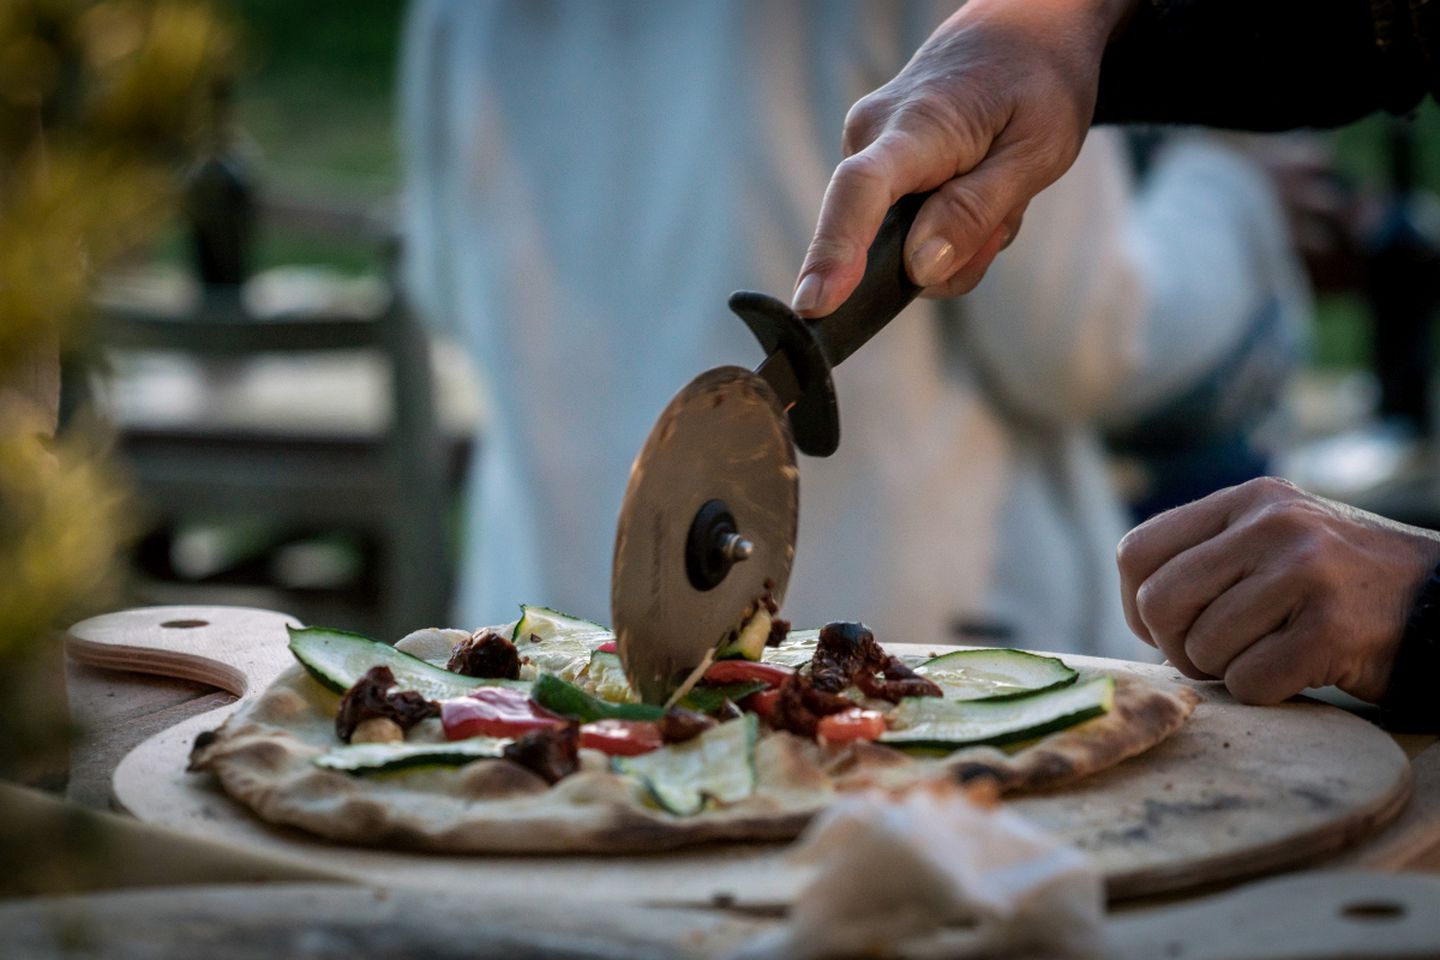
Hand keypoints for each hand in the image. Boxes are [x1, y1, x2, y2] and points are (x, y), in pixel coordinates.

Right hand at [791, 0, 1133, 316]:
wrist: (1022, 26)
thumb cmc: (1038, 79)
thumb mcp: (1036, 150)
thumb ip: (975, 211)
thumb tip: (920, 268)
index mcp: (918, 125)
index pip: (860, 192)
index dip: (834, 252)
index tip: (814, 304)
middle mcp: (872, 134)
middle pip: (884, 242)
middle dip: (952, 254)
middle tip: (1008, 215)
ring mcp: (867, 148)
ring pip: (903, 243)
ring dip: (959, 238)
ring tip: (999, 192)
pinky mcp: (874, 162)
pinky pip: (905, 226)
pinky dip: (949, 223)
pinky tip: (977, 187)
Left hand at [1116, 477, 1439, 704]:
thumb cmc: (1340, 584)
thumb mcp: (1275, 541)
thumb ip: (1209, 557)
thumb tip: (1138, 612)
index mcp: (1247, 500)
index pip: (1138, 551)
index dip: (1137, 603)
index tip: (1165, 628)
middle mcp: (1273, 524)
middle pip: (1160, 603)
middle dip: (1176, 646)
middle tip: (1215, 656)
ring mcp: (1304, 572)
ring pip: (1203, 649)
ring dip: (1227, 672)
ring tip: (1271, 655)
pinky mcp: (1331, 628)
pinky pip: (1249, 682)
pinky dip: (1266, 694)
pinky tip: (1300, 673)